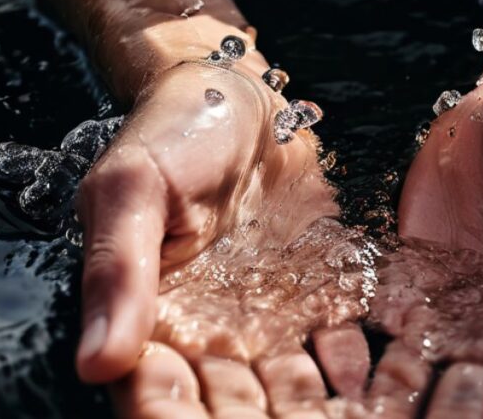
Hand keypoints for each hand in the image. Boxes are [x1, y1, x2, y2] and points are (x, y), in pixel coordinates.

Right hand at [74, 54, 370, 415]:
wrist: (238, 95)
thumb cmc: (170, 132)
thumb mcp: (131, 189)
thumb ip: (116, 271)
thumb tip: (95, 363)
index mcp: (152, 321)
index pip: (164, 398)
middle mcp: (210, 337)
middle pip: (235, 410)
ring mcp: (268, 323)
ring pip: (293, 392)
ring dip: (319, 412)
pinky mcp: (318, 300)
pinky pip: (343, 349)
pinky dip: (361, 370)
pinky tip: (387, 383)